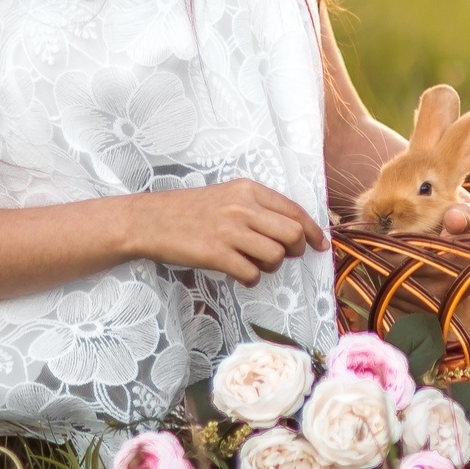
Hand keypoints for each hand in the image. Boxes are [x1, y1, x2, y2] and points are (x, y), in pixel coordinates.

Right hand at [125, 180, 326, 285]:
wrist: (149, 220)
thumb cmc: (189, 210)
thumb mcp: (227, 196)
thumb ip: (257, 207)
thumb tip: (293, 230)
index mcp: (248, 190)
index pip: (295, 211)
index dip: (313, 232)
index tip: (320, 245)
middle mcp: (242, 207)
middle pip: (292, 234)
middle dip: (295, 251)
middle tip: (282, 257)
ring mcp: (229, 231)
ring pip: (275, 256)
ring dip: (270, 266)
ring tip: (253, 263)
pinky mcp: (216, 254)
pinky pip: (252, 273)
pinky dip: (251, 278)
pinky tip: (239, 273)